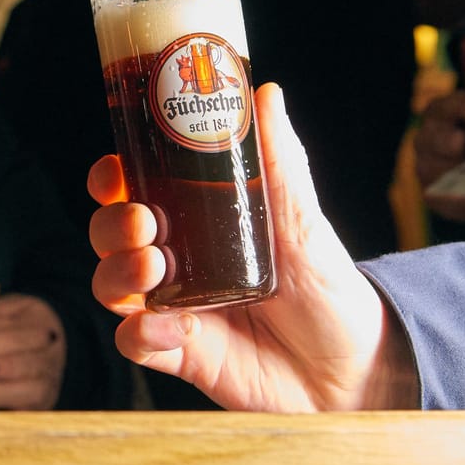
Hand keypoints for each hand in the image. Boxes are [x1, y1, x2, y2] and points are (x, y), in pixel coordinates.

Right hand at [0, 282, 65, 410]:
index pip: (9, 335)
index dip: (32, 332)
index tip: (49, 328)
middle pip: (18, 363)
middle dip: (40, 355)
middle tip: (55, 347)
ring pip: (13, 392)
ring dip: (34, 382)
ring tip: (48, 374)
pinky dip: (13, 405)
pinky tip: (22, 400)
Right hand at [87, 82, 417, 411]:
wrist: (353, 370)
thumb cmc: (329, 290)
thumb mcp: (305, 222)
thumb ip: (280, 162)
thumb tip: (267, 94)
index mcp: (199, 219)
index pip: (136, 188)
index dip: (112, 177)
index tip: (115, 169)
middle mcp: (177, 259)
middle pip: (112, 232)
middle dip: (112, 223)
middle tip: (143, 222)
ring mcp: (173, 306)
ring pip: (110, 283)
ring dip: (117, 271)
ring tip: (153, 268)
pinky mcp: (177, 354)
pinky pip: (134, 342)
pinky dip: (141, 332)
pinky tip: (177, 329)